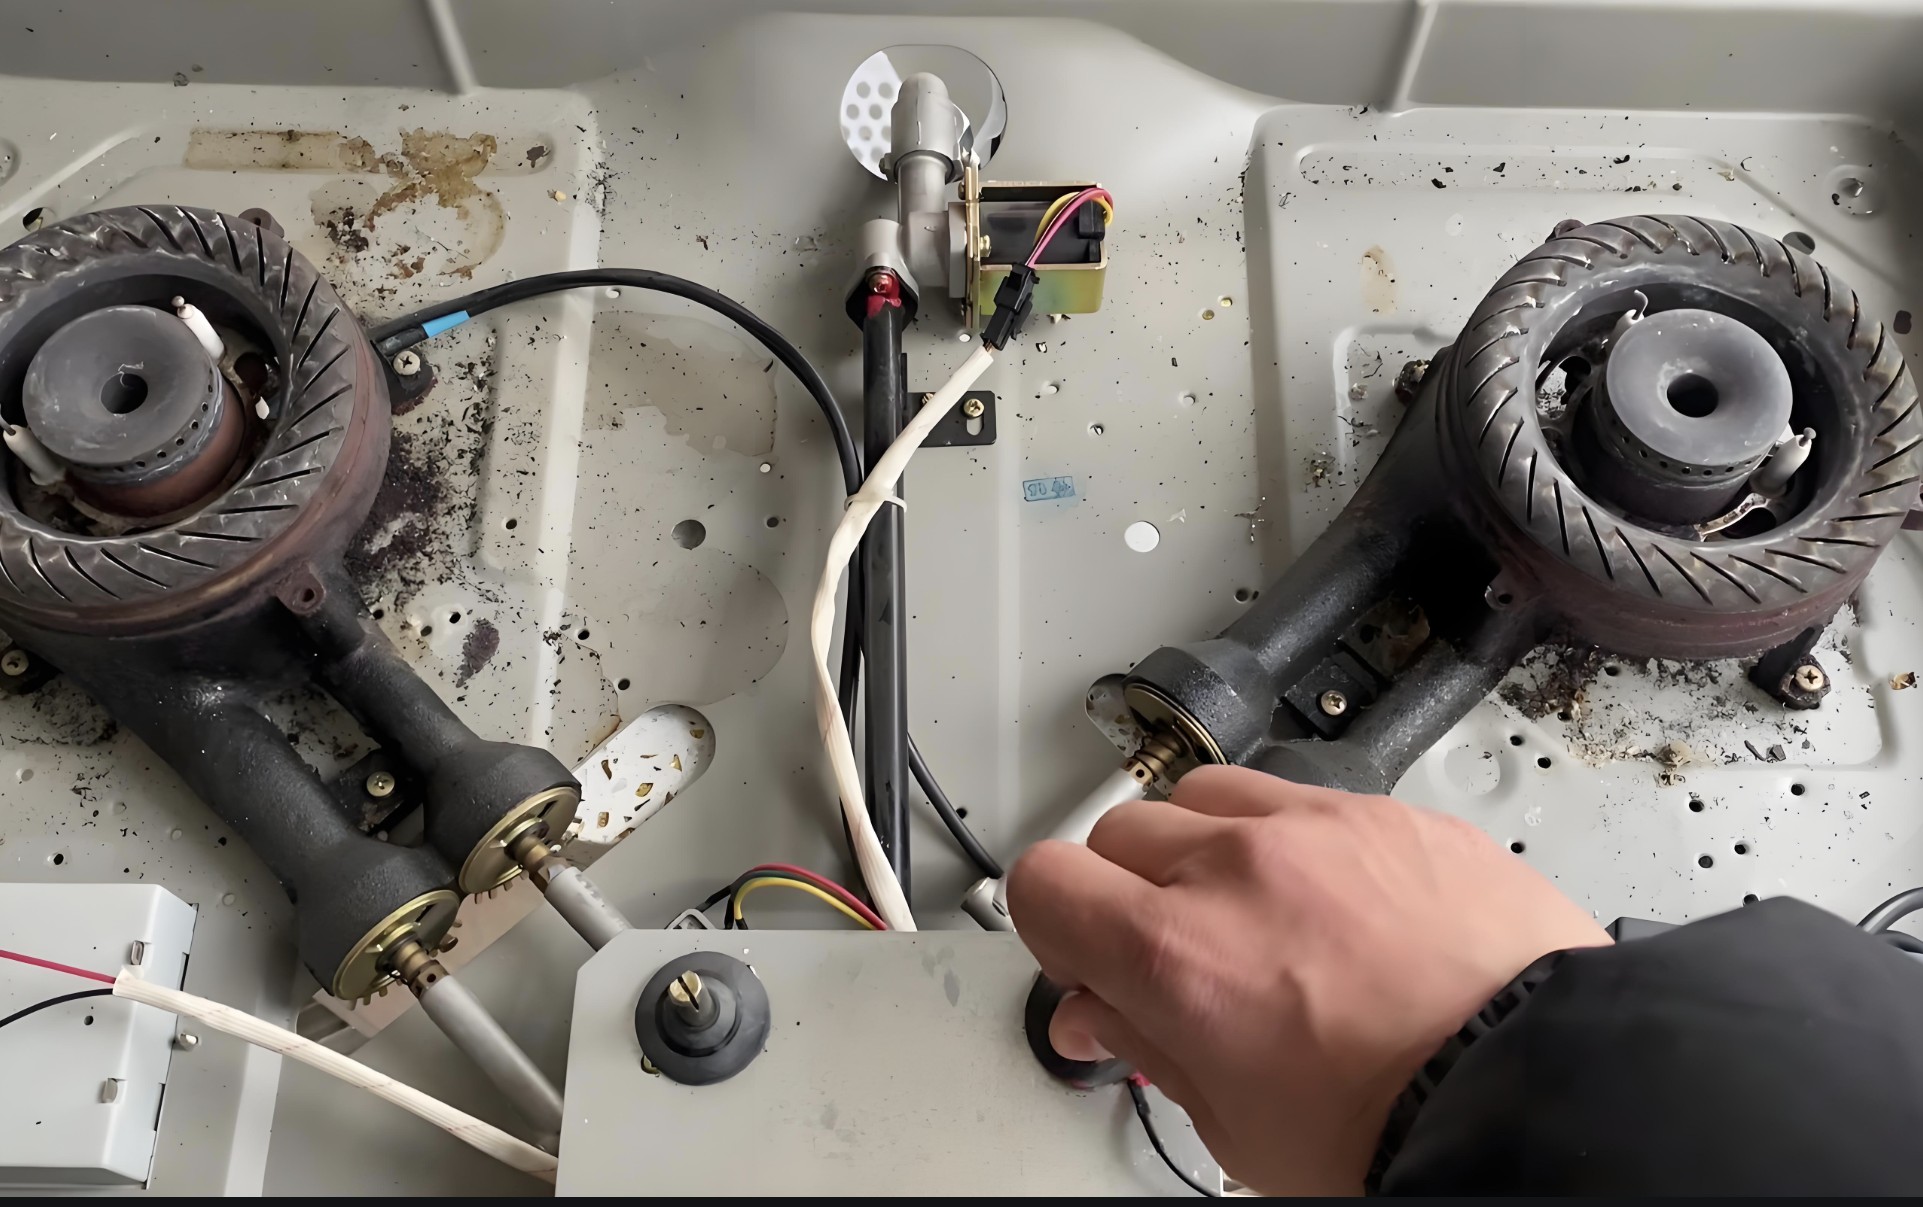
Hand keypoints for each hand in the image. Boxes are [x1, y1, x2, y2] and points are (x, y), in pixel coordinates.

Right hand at [1008, 765, 1608, 1194]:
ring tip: (1252, 916)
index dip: (1055, 926)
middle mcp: (1238, 866)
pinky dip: (1295, 839)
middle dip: (1128, 893)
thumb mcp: (1235, 1124)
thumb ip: (1146, 1046)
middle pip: (1119, 832)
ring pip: (1206, 794)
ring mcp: (1320, 826)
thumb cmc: (1400, 1127)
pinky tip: (1331, 900)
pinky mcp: (1392, 812)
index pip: (1043, 883)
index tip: (1085, 955)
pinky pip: (1304, 795)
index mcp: (1178, 951)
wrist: (1544, 1097)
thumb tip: (1099, 1010)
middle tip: (1171, 953)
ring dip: (1206, 847)